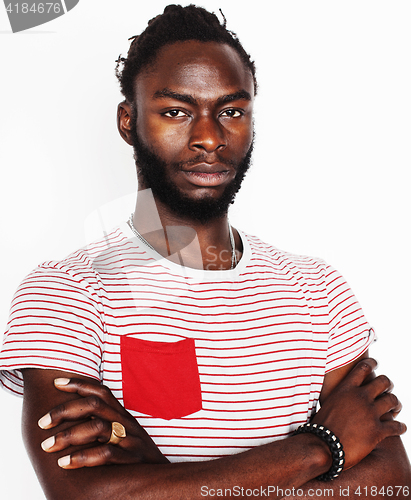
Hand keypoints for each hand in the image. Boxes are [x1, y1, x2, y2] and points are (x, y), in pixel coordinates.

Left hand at [38, 377, 168, 468]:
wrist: (165, 481)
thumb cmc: (137, 459)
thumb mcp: (124, 437)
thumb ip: (104, 426)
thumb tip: (74, 423)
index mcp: (123, 416)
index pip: (101, 391)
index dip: (80, 383)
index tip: (57, 383)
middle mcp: (126, 424)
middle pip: (94, 405)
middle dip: (65, 410)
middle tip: (42, 422)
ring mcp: (130, 441)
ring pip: (97, 427)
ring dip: (68, 435)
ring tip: (48, 446)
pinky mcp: (132, 460)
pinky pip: (106, 454)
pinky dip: (83, 457)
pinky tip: (66, 463)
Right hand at [312, 358, 405, 469]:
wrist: (322, 446)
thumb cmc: (320, 426)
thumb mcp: (327, 403)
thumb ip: (337, 396)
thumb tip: (337, 396)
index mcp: (346, 389)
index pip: (363, 368)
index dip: (371, 364)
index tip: (375, 364)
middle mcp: (360, 397)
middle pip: (383, 382)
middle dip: (387, 385)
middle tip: (387, 390)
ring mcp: (370, 413)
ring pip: (392, 401)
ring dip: (396, 404)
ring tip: (395, 408)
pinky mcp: (377, 431)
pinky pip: (396, 426)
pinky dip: (400, 427)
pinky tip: (401, 428)